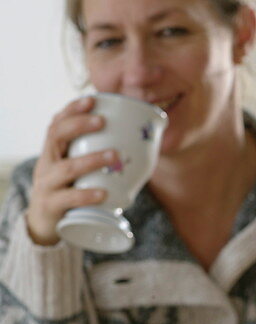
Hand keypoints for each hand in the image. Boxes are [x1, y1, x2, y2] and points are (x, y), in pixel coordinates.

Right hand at [26, 96, 119, 245]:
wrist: (45, 223)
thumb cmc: (69, 191)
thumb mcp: (76, 171)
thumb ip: (96, 158)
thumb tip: (141, 147)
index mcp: (53, 152)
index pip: (57, 123)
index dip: (71, 110)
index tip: (91, 100)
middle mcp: (46, 164)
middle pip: (56, 136)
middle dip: (79, 125)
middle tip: (102, 122)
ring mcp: (47, 185)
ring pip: (66, 168)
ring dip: (91, 159)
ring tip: (114, 156)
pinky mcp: (52, 206)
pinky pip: (68, 198)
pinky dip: (86, 195)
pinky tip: (104, 193)